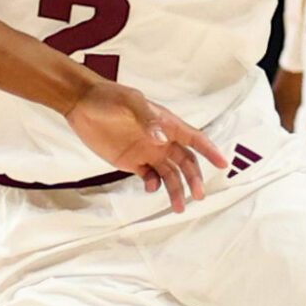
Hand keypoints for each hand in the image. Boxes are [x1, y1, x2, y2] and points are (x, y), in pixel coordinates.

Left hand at [65, 83, 227, 211]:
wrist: (83, 104)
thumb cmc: (109, 98)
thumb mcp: (129, 103)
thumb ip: (146, 120)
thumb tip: (163, 140)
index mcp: (167, 124)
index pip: (194, 139)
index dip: (209, 151)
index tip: (222, 164)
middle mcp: (161, 140)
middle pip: (186, 163)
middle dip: (194, 179)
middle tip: (198, 195)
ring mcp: (147, 152)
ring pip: (170, 174)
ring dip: (176, 189)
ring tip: (178, 207)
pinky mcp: (132, 162)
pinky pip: (150, 177)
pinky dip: (153, 185)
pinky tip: (150, 187)